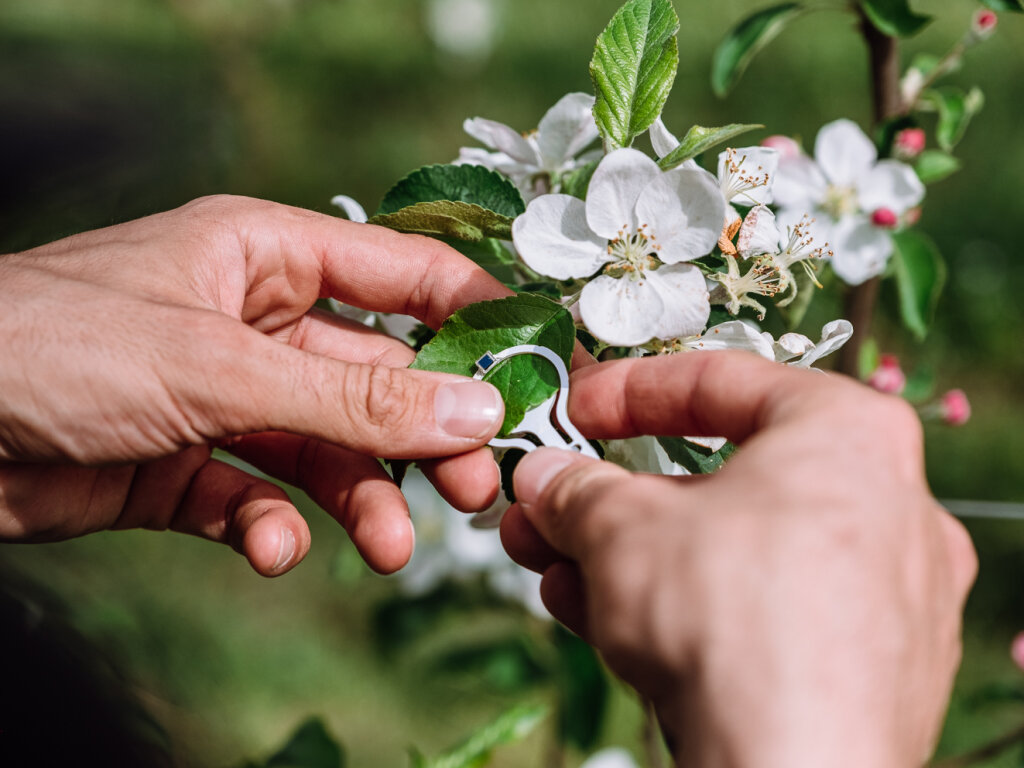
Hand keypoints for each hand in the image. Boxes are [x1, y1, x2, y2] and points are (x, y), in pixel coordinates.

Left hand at [0, 195, 509, 574]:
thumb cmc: (50, 345)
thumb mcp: (220, 367)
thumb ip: (353, 399)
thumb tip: (473, 408)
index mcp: (264, 258)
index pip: (401, 274)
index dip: (473, 315)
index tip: (534, 368)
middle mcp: (251, 325)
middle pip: (374, 379)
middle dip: (425, 437)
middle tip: (475, 491)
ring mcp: (220, 398)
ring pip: (325, 451)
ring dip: (362, 501)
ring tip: (388, 549)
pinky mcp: (185, 466)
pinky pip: (257, 499)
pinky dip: (274, 530)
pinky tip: (272, 550)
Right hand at [501, 351, 976, 766]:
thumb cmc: (733, 619)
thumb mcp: (620, 525)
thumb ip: (576, 488)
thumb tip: (545, 479)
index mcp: (848, 435)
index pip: (720, 381)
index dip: (626, 391)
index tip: (573, 408)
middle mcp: (884, 508)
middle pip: (719, 481)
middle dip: (613, 497)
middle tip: (551, 502)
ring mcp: (879, 596)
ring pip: (727, 555)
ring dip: (628, 557)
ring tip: (552, 565)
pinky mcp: (860, 669)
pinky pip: (753, 614)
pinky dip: (676, 608)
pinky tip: (597, 615)